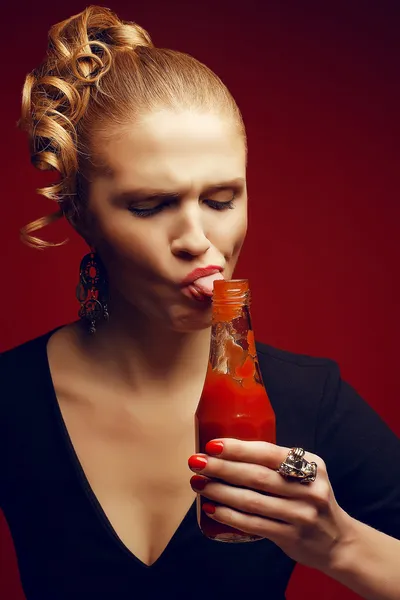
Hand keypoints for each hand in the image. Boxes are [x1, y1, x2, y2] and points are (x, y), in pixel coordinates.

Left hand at [188, 439, 352, 571]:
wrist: (338, 541)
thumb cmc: (311, 499)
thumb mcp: (307, 475)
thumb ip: (279, 464)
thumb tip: (229, 452)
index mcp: (311, 465)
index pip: (269, 452)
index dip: (238, 448)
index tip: (212, 444)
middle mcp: (309, 488)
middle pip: (257, 476)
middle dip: (222, 468)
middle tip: (197, 462)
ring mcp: (301, 514)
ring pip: (252, 501)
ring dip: (220, 491)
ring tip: (199, 484)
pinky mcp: (292, 536)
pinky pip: (254, 524)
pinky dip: (230, 516)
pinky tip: (212, 508)